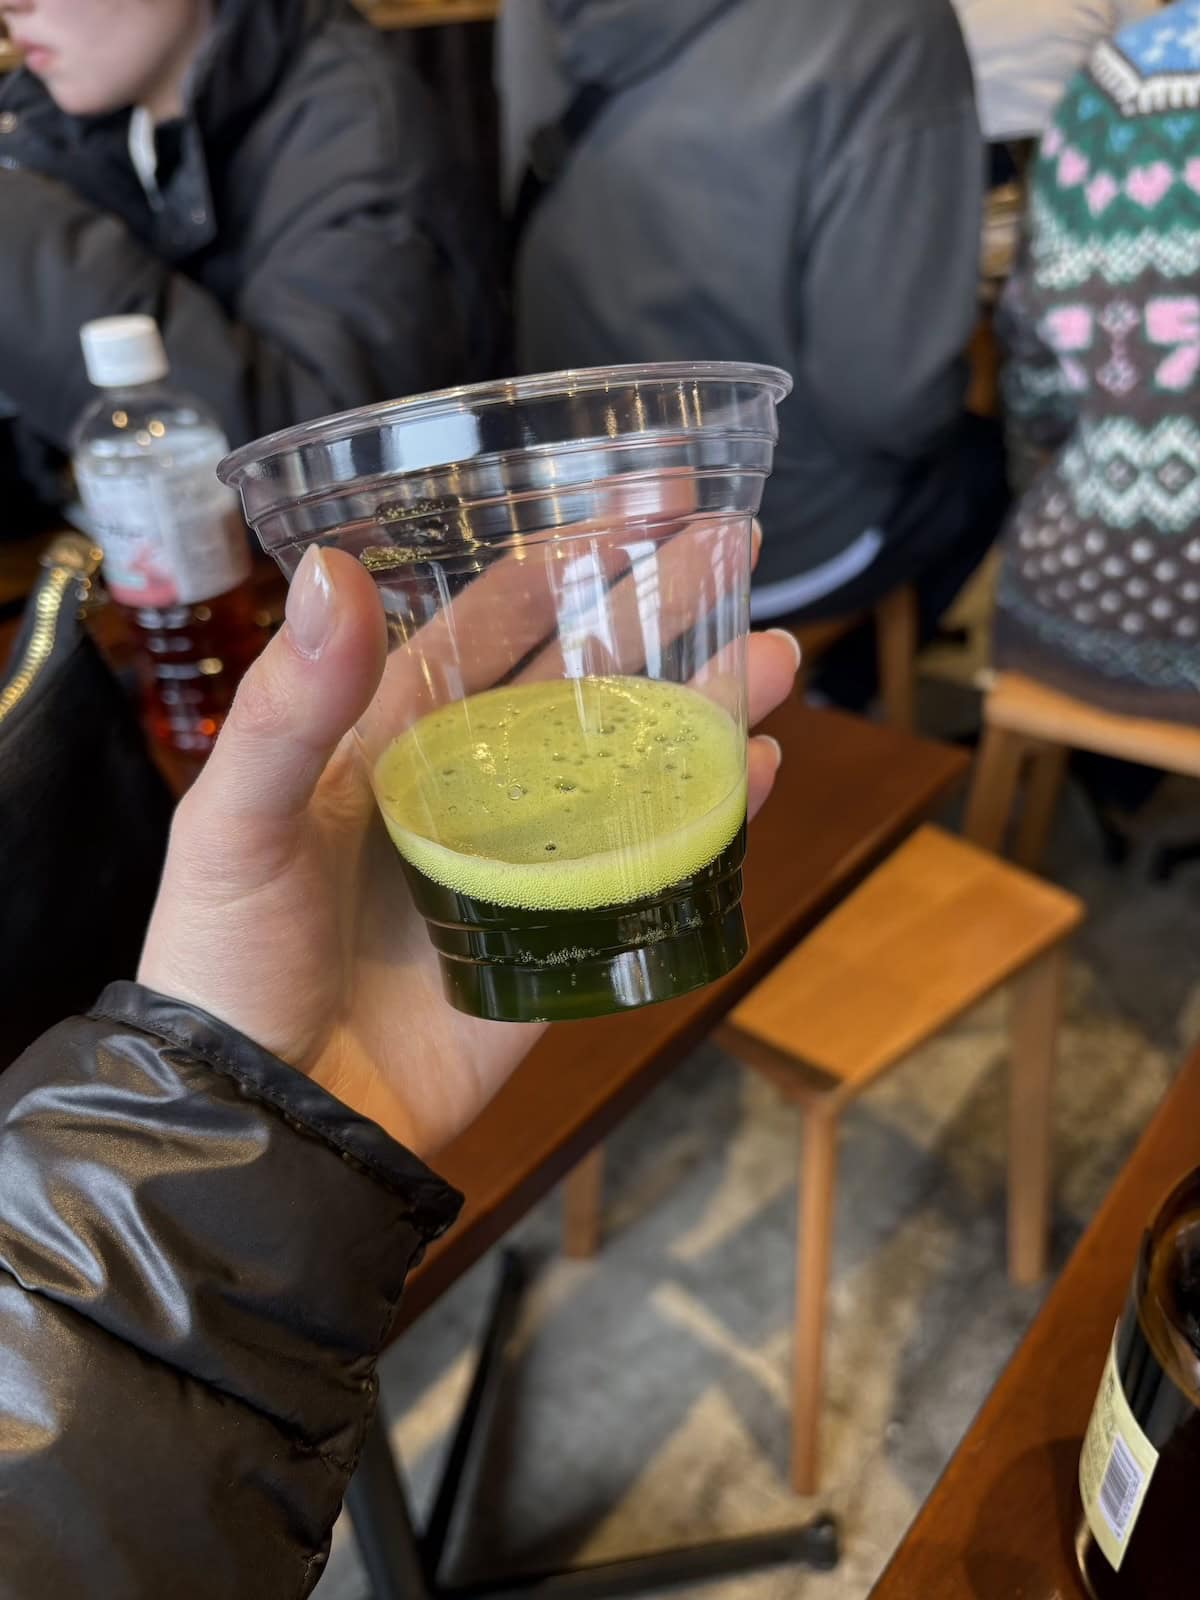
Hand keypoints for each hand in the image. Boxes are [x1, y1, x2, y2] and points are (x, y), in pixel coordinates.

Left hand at [140, 542, 800, 1161]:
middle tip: (735, 545)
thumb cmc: (228, 961)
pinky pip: (653, 863)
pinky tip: (758, 768)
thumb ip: (288, 703)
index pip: (493, 621)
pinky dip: (712, 817)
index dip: (565, 558)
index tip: (636, 502)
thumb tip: (334, 569)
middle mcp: (473, 782)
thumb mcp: (236, 821)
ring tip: (779, 653)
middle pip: (584, 675)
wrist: (272, 1119)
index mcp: (395, 733)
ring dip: (706, 702)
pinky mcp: (567, 936)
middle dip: (660, 607)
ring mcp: (528, 858)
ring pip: (636, 761)